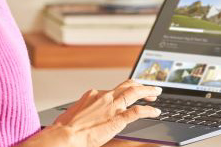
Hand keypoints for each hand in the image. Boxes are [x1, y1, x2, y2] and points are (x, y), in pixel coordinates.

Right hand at [45, 79, 161, 146]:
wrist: (64, 136)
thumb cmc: (65, 129)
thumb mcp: (74, 114)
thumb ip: (84, 112)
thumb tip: (84, 116)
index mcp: (93, 95)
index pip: (114, 89)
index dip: (126, 89)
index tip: (130, 91)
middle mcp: (104, 97)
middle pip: (127, 85)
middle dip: (141, 85)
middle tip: (150, 88)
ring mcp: (112, 107)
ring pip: (135, 92)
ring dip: (147, 91)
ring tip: (156, 92)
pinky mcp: (117, 118)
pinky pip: (138, 111)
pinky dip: (149, 110)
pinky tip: (155, 111)